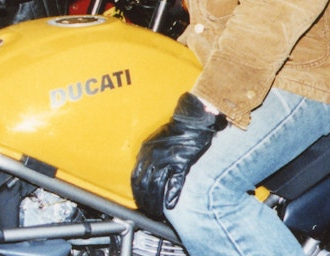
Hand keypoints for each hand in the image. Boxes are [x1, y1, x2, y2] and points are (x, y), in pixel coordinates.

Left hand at [131, 92, 225, 218]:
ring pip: (156, 187)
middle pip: (144, 185)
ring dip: (156, 202)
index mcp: (146, 150)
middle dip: (145, 201)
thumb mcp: (157, 139)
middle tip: (149, 210)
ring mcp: (167, 159)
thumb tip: (145, 168)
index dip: (137, 192)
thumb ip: (150, 154)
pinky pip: (174, 183)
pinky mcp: (182, 162)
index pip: (135, 177)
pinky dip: (171, 196)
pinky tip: (170, 205)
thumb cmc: (178, 128)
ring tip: (158, 212)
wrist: (193, 117)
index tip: (140, 201)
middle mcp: (154, 155)